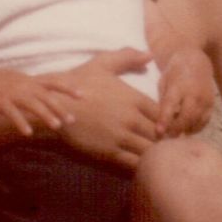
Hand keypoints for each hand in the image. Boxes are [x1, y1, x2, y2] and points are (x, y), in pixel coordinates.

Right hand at [0, 68, 80, 137]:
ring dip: (45, 114)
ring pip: (31, 103)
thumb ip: (33, 91)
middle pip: (44, 95)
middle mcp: (21, 84)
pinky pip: (11, 112)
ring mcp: (10, 92)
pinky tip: (28, 132)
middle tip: (72, 119)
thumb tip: (51, 99)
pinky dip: (20, 122)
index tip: (83, 95)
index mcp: (27, 81)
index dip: (67, 88)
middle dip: (59, 106)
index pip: (52, 82)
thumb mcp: (18, 85)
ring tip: (56, 126)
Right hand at [51, 49, 160, 170]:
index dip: (167, 122)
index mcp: (133, 98)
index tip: (166, 126)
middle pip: (160, 135)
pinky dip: (142, 166)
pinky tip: (141, 164)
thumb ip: (127, 57)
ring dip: (155, 154)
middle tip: (165, 144)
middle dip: (164, 141)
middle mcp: (131, 118)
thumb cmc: (79, 82)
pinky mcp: (110, 153)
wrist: (54, 104)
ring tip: (156, 156)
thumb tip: (149, 55)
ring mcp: (121, 137)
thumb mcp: (102, 64)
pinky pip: (134, 164)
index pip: (163, 114)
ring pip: (150, 151)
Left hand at [156, 45, 214, 136]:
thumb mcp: (164, 80)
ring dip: (186, 130)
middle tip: (167, 139)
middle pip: (186, 117)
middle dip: (177, 130)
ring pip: (196, 121)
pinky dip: (195, 128)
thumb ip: (163, 99)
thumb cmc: (175, 70)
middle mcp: (193, 93)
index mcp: (178, 85)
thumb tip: (160, 120)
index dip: (164, 120)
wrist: (196, 59)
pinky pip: (204, 121)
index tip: (159, 132)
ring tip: (176, 137)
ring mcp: (205, 99)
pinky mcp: (211, 104)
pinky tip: (187, 130)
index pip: (170, 105)